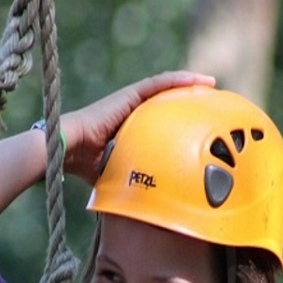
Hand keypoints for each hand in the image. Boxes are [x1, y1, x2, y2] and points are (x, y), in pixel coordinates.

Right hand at [61, 71, 215, 184]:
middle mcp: (135, 112)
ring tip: (211, 84)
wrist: (70, 149)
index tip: (201, 125)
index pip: (163, 122)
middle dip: (190, 101)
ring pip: (166, 89)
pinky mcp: (130, 94)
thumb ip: (137, 179)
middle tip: (213, 105)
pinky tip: (197, 80)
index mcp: (134, 129)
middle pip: (168, 103)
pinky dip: (178, 80)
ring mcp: (132, 101)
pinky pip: (159, 84)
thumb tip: (152, 202)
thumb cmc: (87, 166)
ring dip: (189, 85)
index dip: (181, 121)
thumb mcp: (121, 172)